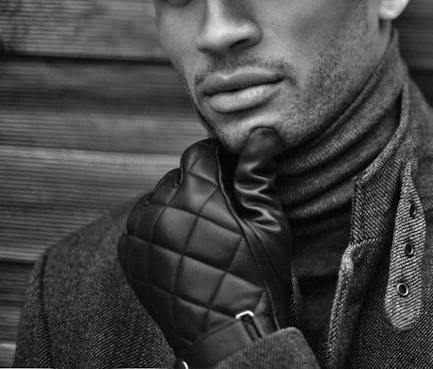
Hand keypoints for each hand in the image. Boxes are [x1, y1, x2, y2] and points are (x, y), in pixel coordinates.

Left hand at [118, 128, 291, 367]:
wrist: (228, 334)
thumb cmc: (257, 276)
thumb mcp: (268, 222)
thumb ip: (258, 173)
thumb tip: (264, 132)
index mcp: (196, 194)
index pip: (199, 151)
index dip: (219, 156)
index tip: (233, 170)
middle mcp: (160, 209)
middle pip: (178, 176)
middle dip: (200, 183)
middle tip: (225, 208)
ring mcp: (139, 234)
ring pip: (157, 199)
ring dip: (177, 205)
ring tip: (204, 230)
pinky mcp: (129, 257)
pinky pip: (141, 225)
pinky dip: (159, 228)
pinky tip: (184, 246)